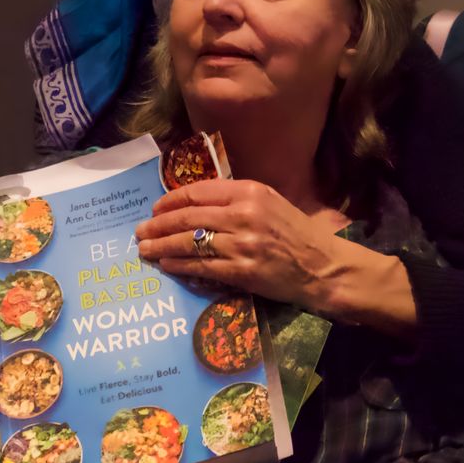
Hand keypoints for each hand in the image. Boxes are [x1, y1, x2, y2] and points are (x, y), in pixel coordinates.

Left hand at [138, 179, 351, 310]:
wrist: (323, 267)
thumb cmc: (296, 233)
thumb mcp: (270, 202)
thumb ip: (235, 199)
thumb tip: (194, 203)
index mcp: (249, 191)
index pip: (197, 192)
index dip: (170, 200)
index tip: (155, 208)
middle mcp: (243, 214)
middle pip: (187, 217)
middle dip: (158, 224)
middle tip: (140, 231)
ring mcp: (242, 244)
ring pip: (189, 242)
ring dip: (161, 246)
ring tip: (145, 250)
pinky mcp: (242, 271)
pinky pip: (201, 267)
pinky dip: (179, 265)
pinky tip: (166, 264)